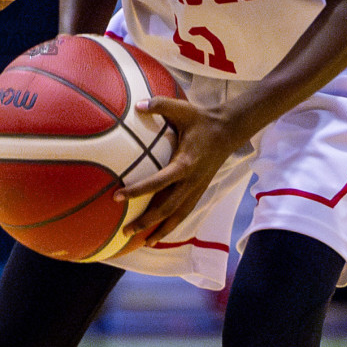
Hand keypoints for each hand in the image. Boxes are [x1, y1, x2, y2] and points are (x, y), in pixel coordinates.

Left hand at [110, 95, 240, 251]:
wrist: (229, 130)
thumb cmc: (201, 119)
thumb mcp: (182, 108)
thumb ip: (159, 105)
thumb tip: (138, 103)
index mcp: (185, 163)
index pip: (158, 182)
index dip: (138, 190)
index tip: (118, 196)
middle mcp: (191, 181)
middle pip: (167, 208)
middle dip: (146, 221)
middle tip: (125, 230)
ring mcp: (197, 188)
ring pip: (178, 216)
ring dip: (160, 230)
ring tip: (141, 242)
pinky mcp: (200, 191)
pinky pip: (185, 212)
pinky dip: (172, 225)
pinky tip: (159, 233)